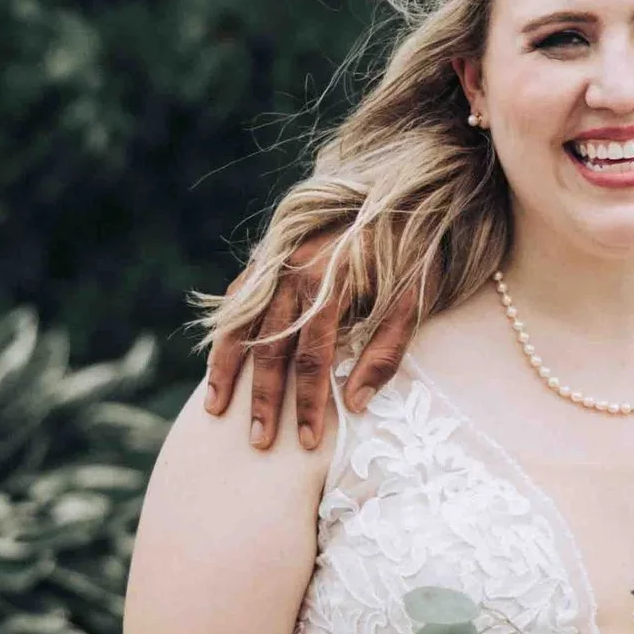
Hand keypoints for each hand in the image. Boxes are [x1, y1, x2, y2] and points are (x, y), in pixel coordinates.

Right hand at [202, 233, 416, 452]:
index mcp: (331, 281)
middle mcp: (294, 269)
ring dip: (228, 369)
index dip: (308, 402)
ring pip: (242, 322)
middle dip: (264, 399)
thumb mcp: (415, 299)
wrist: (408, 191)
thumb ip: (385, 351)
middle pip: (270, 347)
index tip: (305, 440)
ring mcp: (277, 258)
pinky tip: (219, 358)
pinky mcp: (271, 253)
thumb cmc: (416, 250)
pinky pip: (240, 296)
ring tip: (216, 409)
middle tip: (259, 441)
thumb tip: (354, 403)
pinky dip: (227, 329)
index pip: (312, 357)